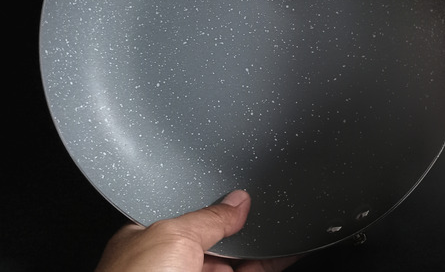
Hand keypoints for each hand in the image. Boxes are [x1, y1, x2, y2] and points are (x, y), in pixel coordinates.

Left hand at [95, 190, 297, 271]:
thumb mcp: (173, 235)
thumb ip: (209, 217)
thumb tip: (236, 202)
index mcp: (147, 240)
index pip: (185, 213)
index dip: (211, 201)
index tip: (237, 192)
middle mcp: (171, 263)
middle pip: (214, 236)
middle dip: (238, 223)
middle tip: (262, 206)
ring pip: (236, 258)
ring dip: (260, 243)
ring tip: (282, 223)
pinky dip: (271, 263)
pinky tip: (286, 251)